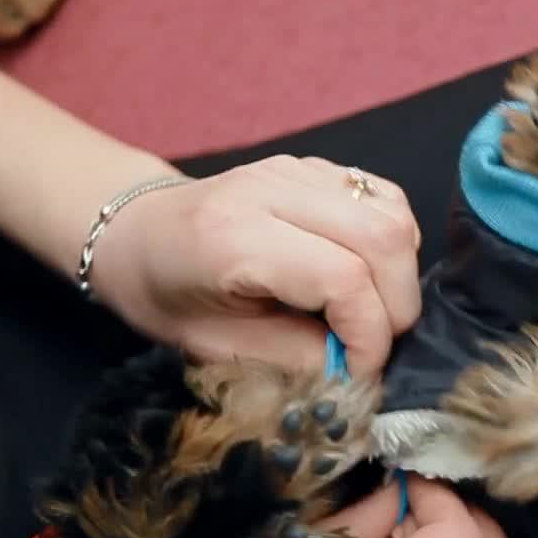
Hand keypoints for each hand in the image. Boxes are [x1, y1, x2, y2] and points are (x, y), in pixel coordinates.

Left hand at [90, 155, 421, 376]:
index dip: (369, 335)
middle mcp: (272, 190)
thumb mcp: (219, 346)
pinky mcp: (318, 166)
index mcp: (234, 238)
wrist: (136, 231)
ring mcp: (299, 169)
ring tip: (372, 311)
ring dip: (401, 276)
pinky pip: (386, 199)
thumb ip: (295, 359)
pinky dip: (395, 243)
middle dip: (396, 307)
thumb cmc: (166, 294)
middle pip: (383, 239)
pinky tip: (370, 272)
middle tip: (375, 345)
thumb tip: (361, 370)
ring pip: (395, 216)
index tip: (360, 371)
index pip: (343, 277)